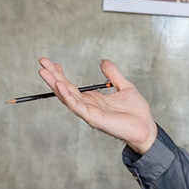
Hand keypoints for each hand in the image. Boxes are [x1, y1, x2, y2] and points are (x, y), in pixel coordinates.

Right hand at [38, 58, 157, 154]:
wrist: (146, 127)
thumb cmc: (136, 112)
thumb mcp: (125, 86)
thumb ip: (113, 74)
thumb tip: (103, 61)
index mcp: (93, 98)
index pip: (72, 85)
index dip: (61, 74)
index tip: (53, 62)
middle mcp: (88, 105)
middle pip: (65, 89)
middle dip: (52, 76)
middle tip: (41, 62)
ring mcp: (89, 112)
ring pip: (66, 97)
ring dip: (55, 84)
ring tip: (44, 72)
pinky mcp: (93, 118)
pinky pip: (77, 106)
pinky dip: (67, 96)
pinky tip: (60, 86)